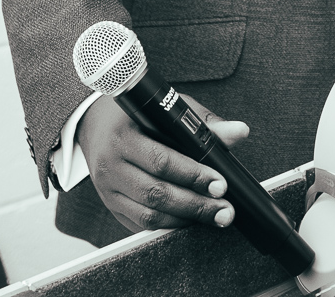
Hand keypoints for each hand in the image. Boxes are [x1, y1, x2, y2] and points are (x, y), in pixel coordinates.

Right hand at [77, 94, 250, 233]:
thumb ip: (203, 123)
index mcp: (122, 137)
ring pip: (149, 215)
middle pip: (155, 194)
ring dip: (186, 219)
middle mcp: (110, 165)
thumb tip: (239, 131)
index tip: (221, 183)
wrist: (95, 124)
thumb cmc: (138, 115)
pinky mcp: (112, 205)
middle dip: (196, 205)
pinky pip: (142, 224)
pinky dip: (170, 224)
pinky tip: (191, 220)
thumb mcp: (167, 110)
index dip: (193, 175)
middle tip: (225, 209)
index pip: (161, 161)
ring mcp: (108, 190)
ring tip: (215, 216)